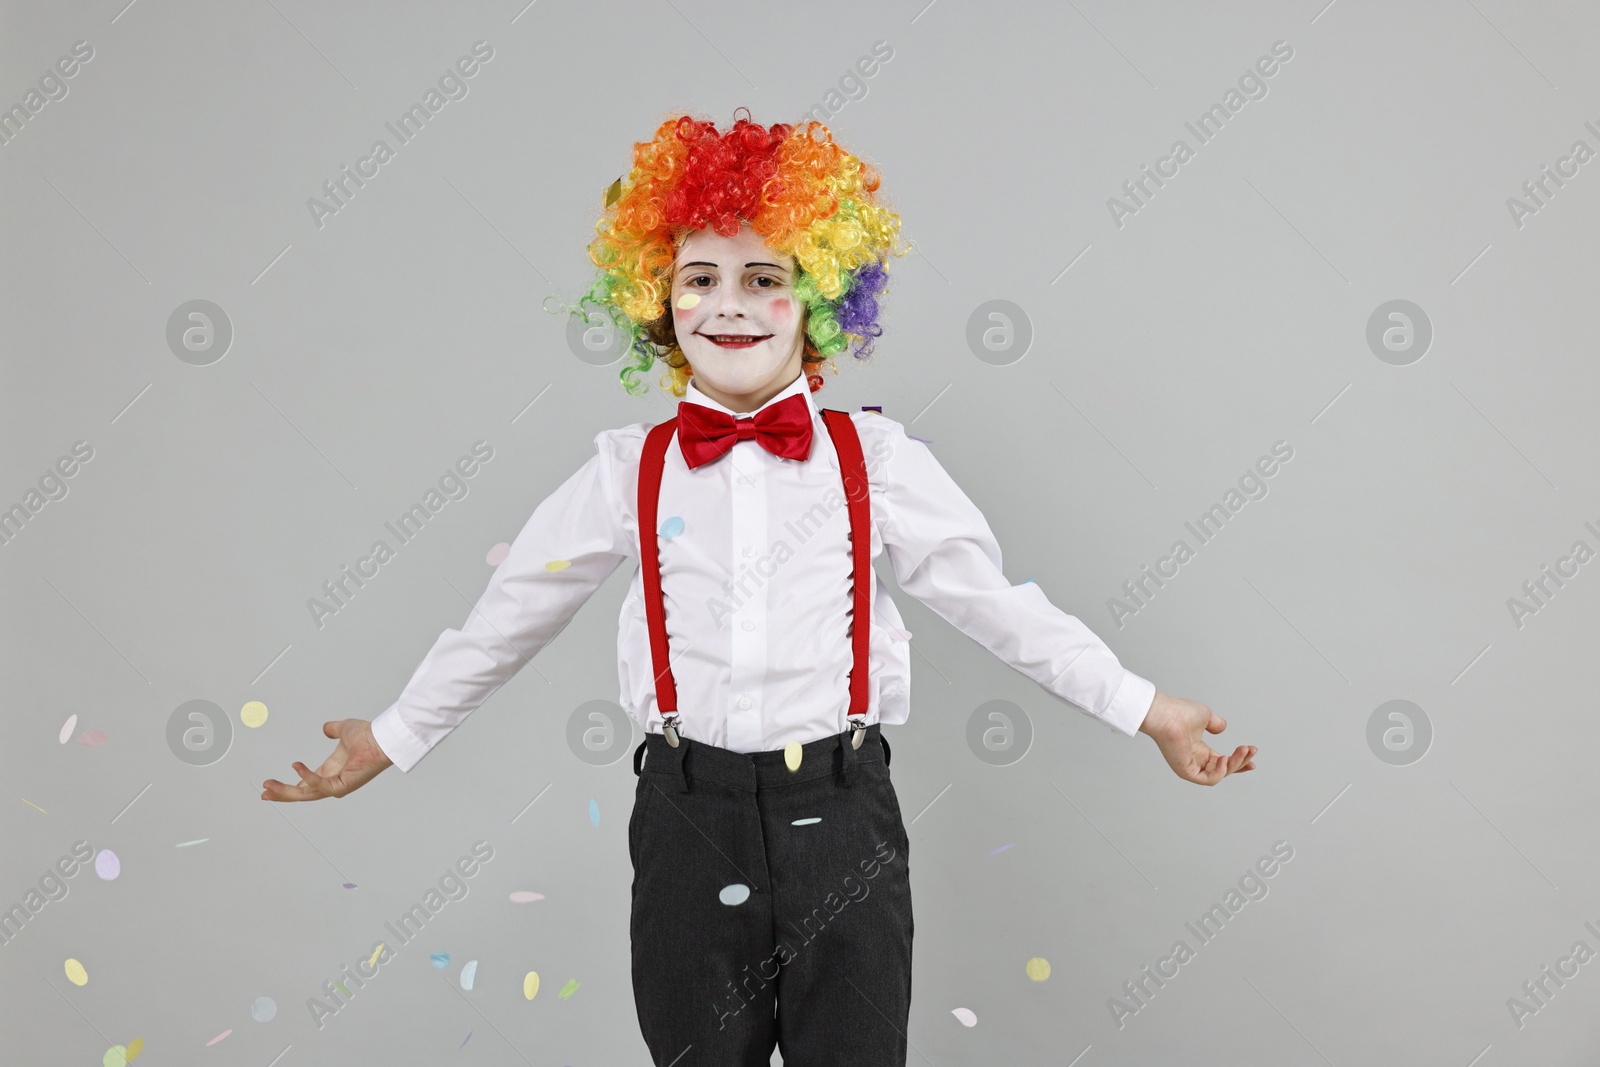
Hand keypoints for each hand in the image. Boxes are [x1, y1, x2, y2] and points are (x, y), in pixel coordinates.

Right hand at [261, 719, 393, 801]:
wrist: (382, 737)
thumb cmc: (369, 735)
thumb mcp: (344, 729)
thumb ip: (333, 729)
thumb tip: (326, 728)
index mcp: (331, 770)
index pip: (305, 783)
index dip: (288, 786)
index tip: (271, 786)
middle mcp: (332, 780)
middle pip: (302, 793)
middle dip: (281, 794)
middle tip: (264, 793)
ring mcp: (338, 785)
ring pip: (306, 794)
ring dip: (285, 791)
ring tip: (269, 786)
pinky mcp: (343, 786)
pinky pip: (320, 785)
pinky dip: (307, 777)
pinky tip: (296, 767)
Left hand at [1137, 690, 1255, 785]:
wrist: (1167, 713)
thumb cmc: (1180, 712)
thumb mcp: (1205, 717)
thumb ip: (1215, 723)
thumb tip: (1223, 727)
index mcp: (1199, 750)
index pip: (1222, 761)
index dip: (1239, 760)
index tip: (1252, 753)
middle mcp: (1195, 760)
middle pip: (1224, 769)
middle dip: (1240, 760)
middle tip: (1250, 749)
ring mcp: (1190, 767)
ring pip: (1219, 774)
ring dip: (1234, 764)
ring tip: (1242, 750)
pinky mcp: (1186, 772)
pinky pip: (1208, 779)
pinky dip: (1220, 772)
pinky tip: (1225, 759)